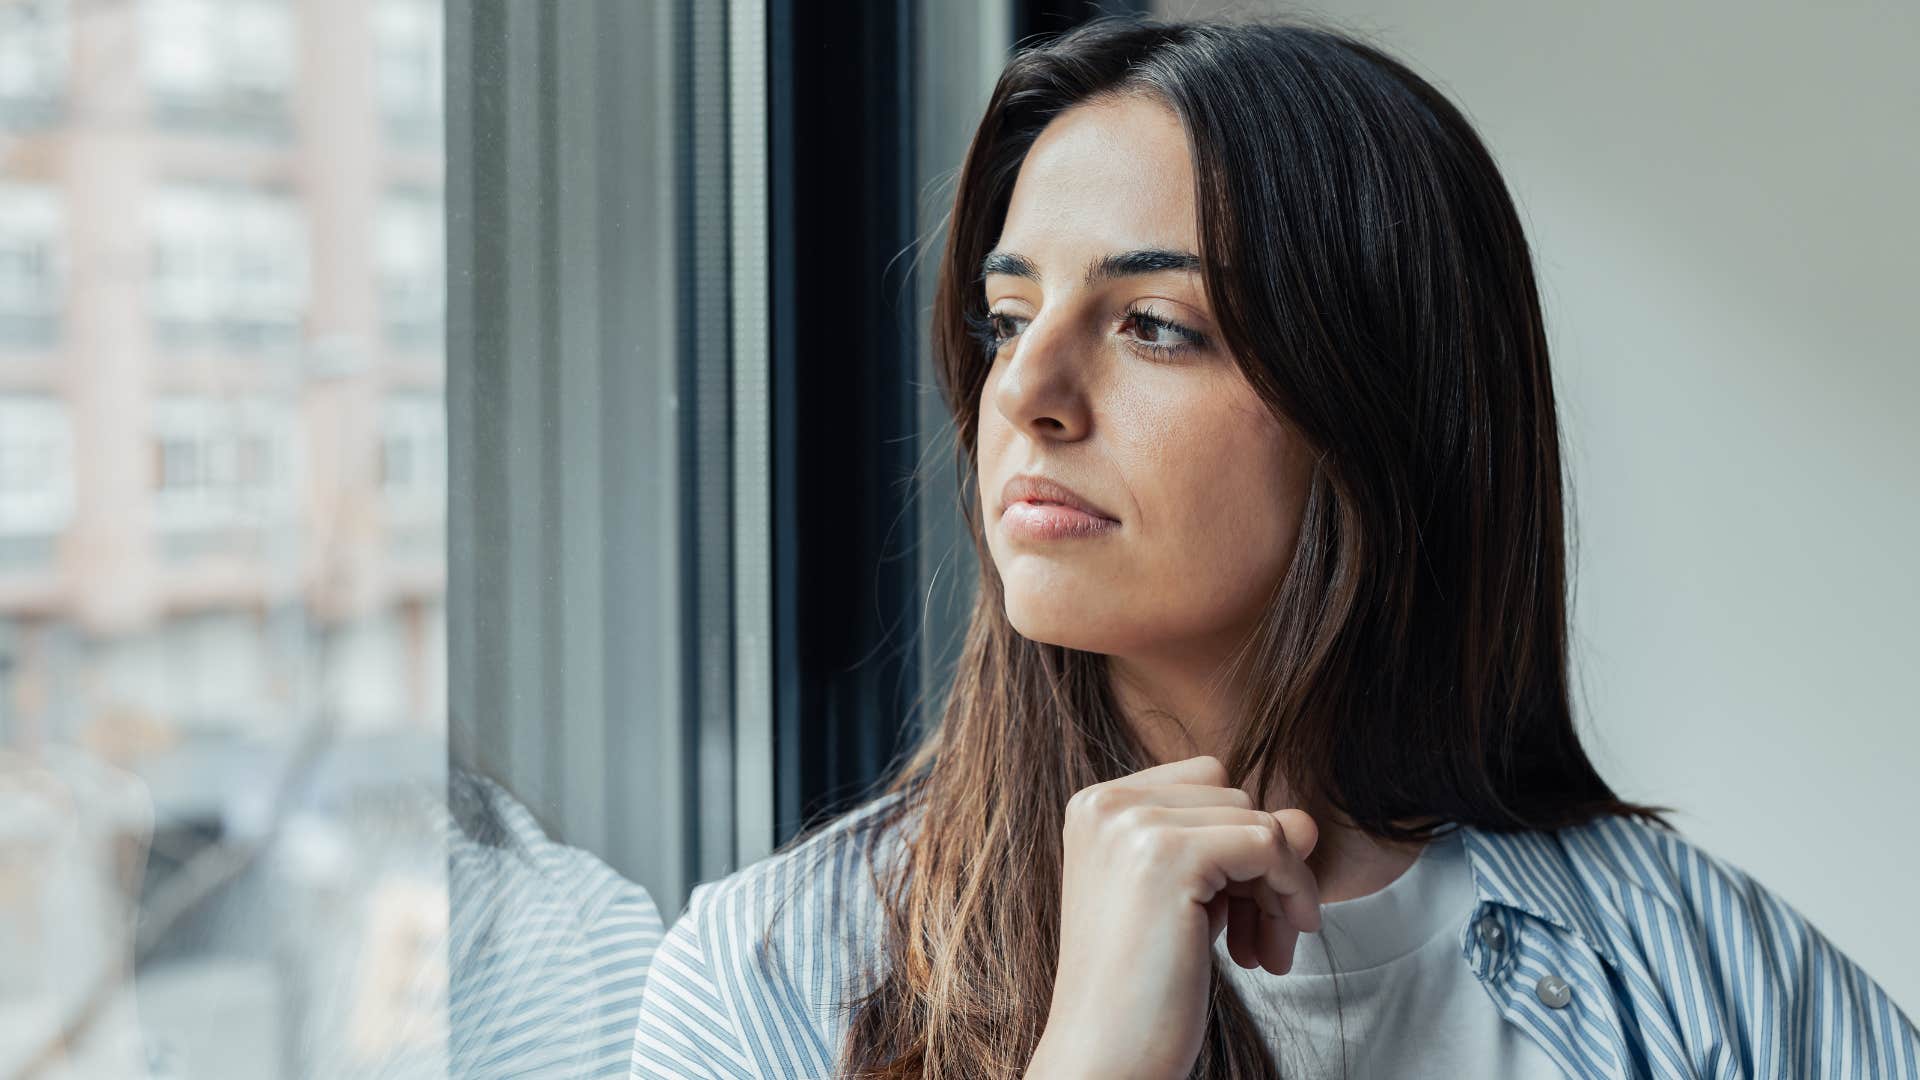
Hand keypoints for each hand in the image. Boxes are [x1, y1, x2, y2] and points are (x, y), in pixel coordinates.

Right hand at [1025, 755, 1319, 1078]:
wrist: (1102, 1059)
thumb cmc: (1140, 992)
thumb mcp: (1191, 905)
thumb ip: (1238, 850)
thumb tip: (1308, 819)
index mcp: (1095, 808)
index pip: (1204, 783)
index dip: (1236, 843)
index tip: (1237, 913)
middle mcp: (1105, 805)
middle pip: (1234, 797)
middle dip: (1262, 869)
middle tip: (1260, 942)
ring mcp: (1132, 825)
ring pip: (1258, 820)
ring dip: (1279, 888)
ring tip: (1264, 953)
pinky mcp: (1168, 855)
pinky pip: (1270, 843)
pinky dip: (1290, 892)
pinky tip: (1273, 953)